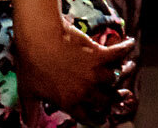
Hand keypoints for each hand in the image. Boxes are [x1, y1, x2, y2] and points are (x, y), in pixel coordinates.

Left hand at [15, 21, 136, 117]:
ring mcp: (94, 72)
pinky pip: (119, 53)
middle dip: (111, 99)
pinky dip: (126, 48)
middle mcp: (86, 90)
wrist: (39, 38)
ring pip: (116, 78)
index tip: (101, 117)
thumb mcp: (28, 92)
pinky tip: (130, 43)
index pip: (89, 118)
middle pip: (107, 100)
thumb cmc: (31, 65)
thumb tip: (29, 124)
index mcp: (70, 102)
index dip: (97, 119)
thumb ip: (31, 110)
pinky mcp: (99, 54)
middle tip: (115, 94)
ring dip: (122, 72)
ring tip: (127, 67)